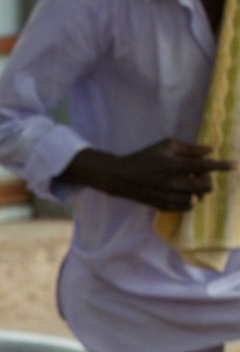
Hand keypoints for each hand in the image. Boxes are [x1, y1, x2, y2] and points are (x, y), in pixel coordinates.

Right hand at [59, 138, 234, 210]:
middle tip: (198, 174)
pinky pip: (187, 207)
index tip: (235, 166)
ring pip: (198, 198)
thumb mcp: (166, 145)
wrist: (122, 177)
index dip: (222, 166)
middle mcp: (175, 183)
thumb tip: (210, 150)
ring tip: (188, 183)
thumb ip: (190, 148)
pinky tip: (181, 192)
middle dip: (207, 180)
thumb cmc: (144, 157)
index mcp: (175, 165)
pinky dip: (189, 200)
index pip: (206, 166)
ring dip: (197, 190)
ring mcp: (170, 197)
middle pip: (207, 187)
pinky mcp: (165, 206)